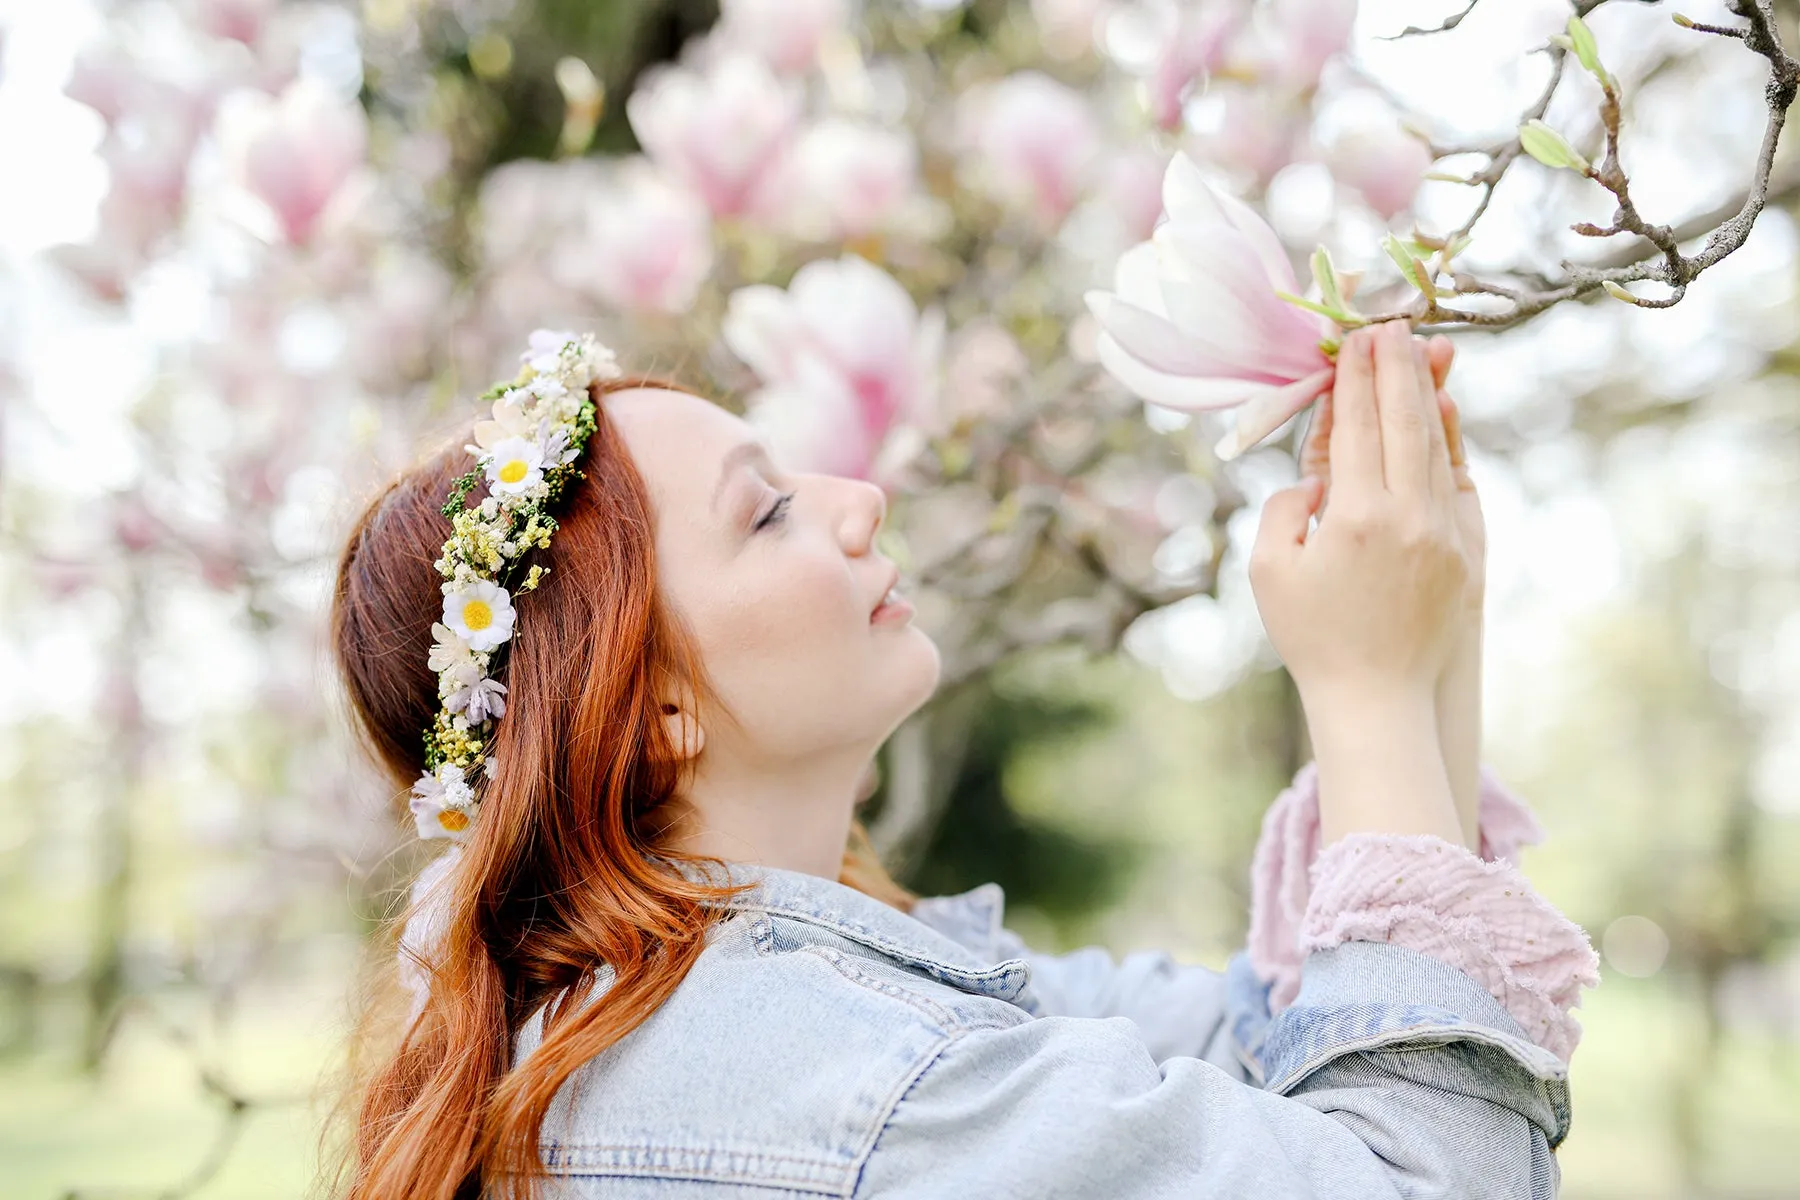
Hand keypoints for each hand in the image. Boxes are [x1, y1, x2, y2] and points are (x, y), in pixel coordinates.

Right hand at [1250, 321, 1469, 704]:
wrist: (1378, 699)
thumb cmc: (1312, 638)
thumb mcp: (1271, 572)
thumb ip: (1286, 510)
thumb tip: (1315, 478)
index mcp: (1356, 519)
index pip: (1355, 428)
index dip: (1353, 380)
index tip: (1354, 340)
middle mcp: (1409, 517)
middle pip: (1403, 421)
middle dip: (1396, 368)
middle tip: (1390, 326)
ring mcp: (1444, 532)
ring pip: (1436, 445)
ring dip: (1426, 392)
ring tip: (1421, 350)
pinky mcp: (1466, 550)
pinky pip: (1454, 479)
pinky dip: (1449, 439)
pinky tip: (1443, 409)